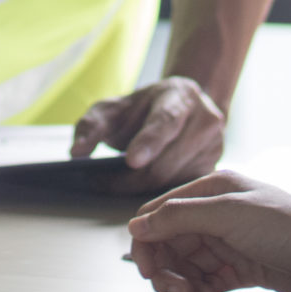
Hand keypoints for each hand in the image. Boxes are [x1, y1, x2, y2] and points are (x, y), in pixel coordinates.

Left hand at [70, 76, 226, 191]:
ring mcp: (214, 147)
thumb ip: (91, 125)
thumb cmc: (143, 109)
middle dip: (130, 178)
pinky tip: (139, 190)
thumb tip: (76, 153)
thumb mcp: (114, 107)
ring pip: (173, 181)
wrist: (182, 107)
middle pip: (167, 161)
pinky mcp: (213, 169)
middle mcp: (204, 120)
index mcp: (180, 96)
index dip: (149, 141)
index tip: (130, 160)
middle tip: (100, 182)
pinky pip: (182, 192)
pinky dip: (157, 195)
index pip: (166, 120)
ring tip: (115, 184)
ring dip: (139, 189)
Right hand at [126, 171, 290, 291]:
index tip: (147, 269)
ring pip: (187, 265)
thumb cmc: (290, 228)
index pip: (159, 213)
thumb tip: (137, 225)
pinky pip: (207, 280)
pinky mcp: (243, 268)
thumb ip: (178, 218)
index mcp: (212, 189)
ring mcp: (230, 242)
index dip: (146, 241)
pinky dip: (203, 291)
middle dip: (166, 268)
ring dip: (185, 283)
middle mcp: (218, 214)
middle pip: (170, 243)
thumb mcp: (228, 214)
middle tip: (177, 289)